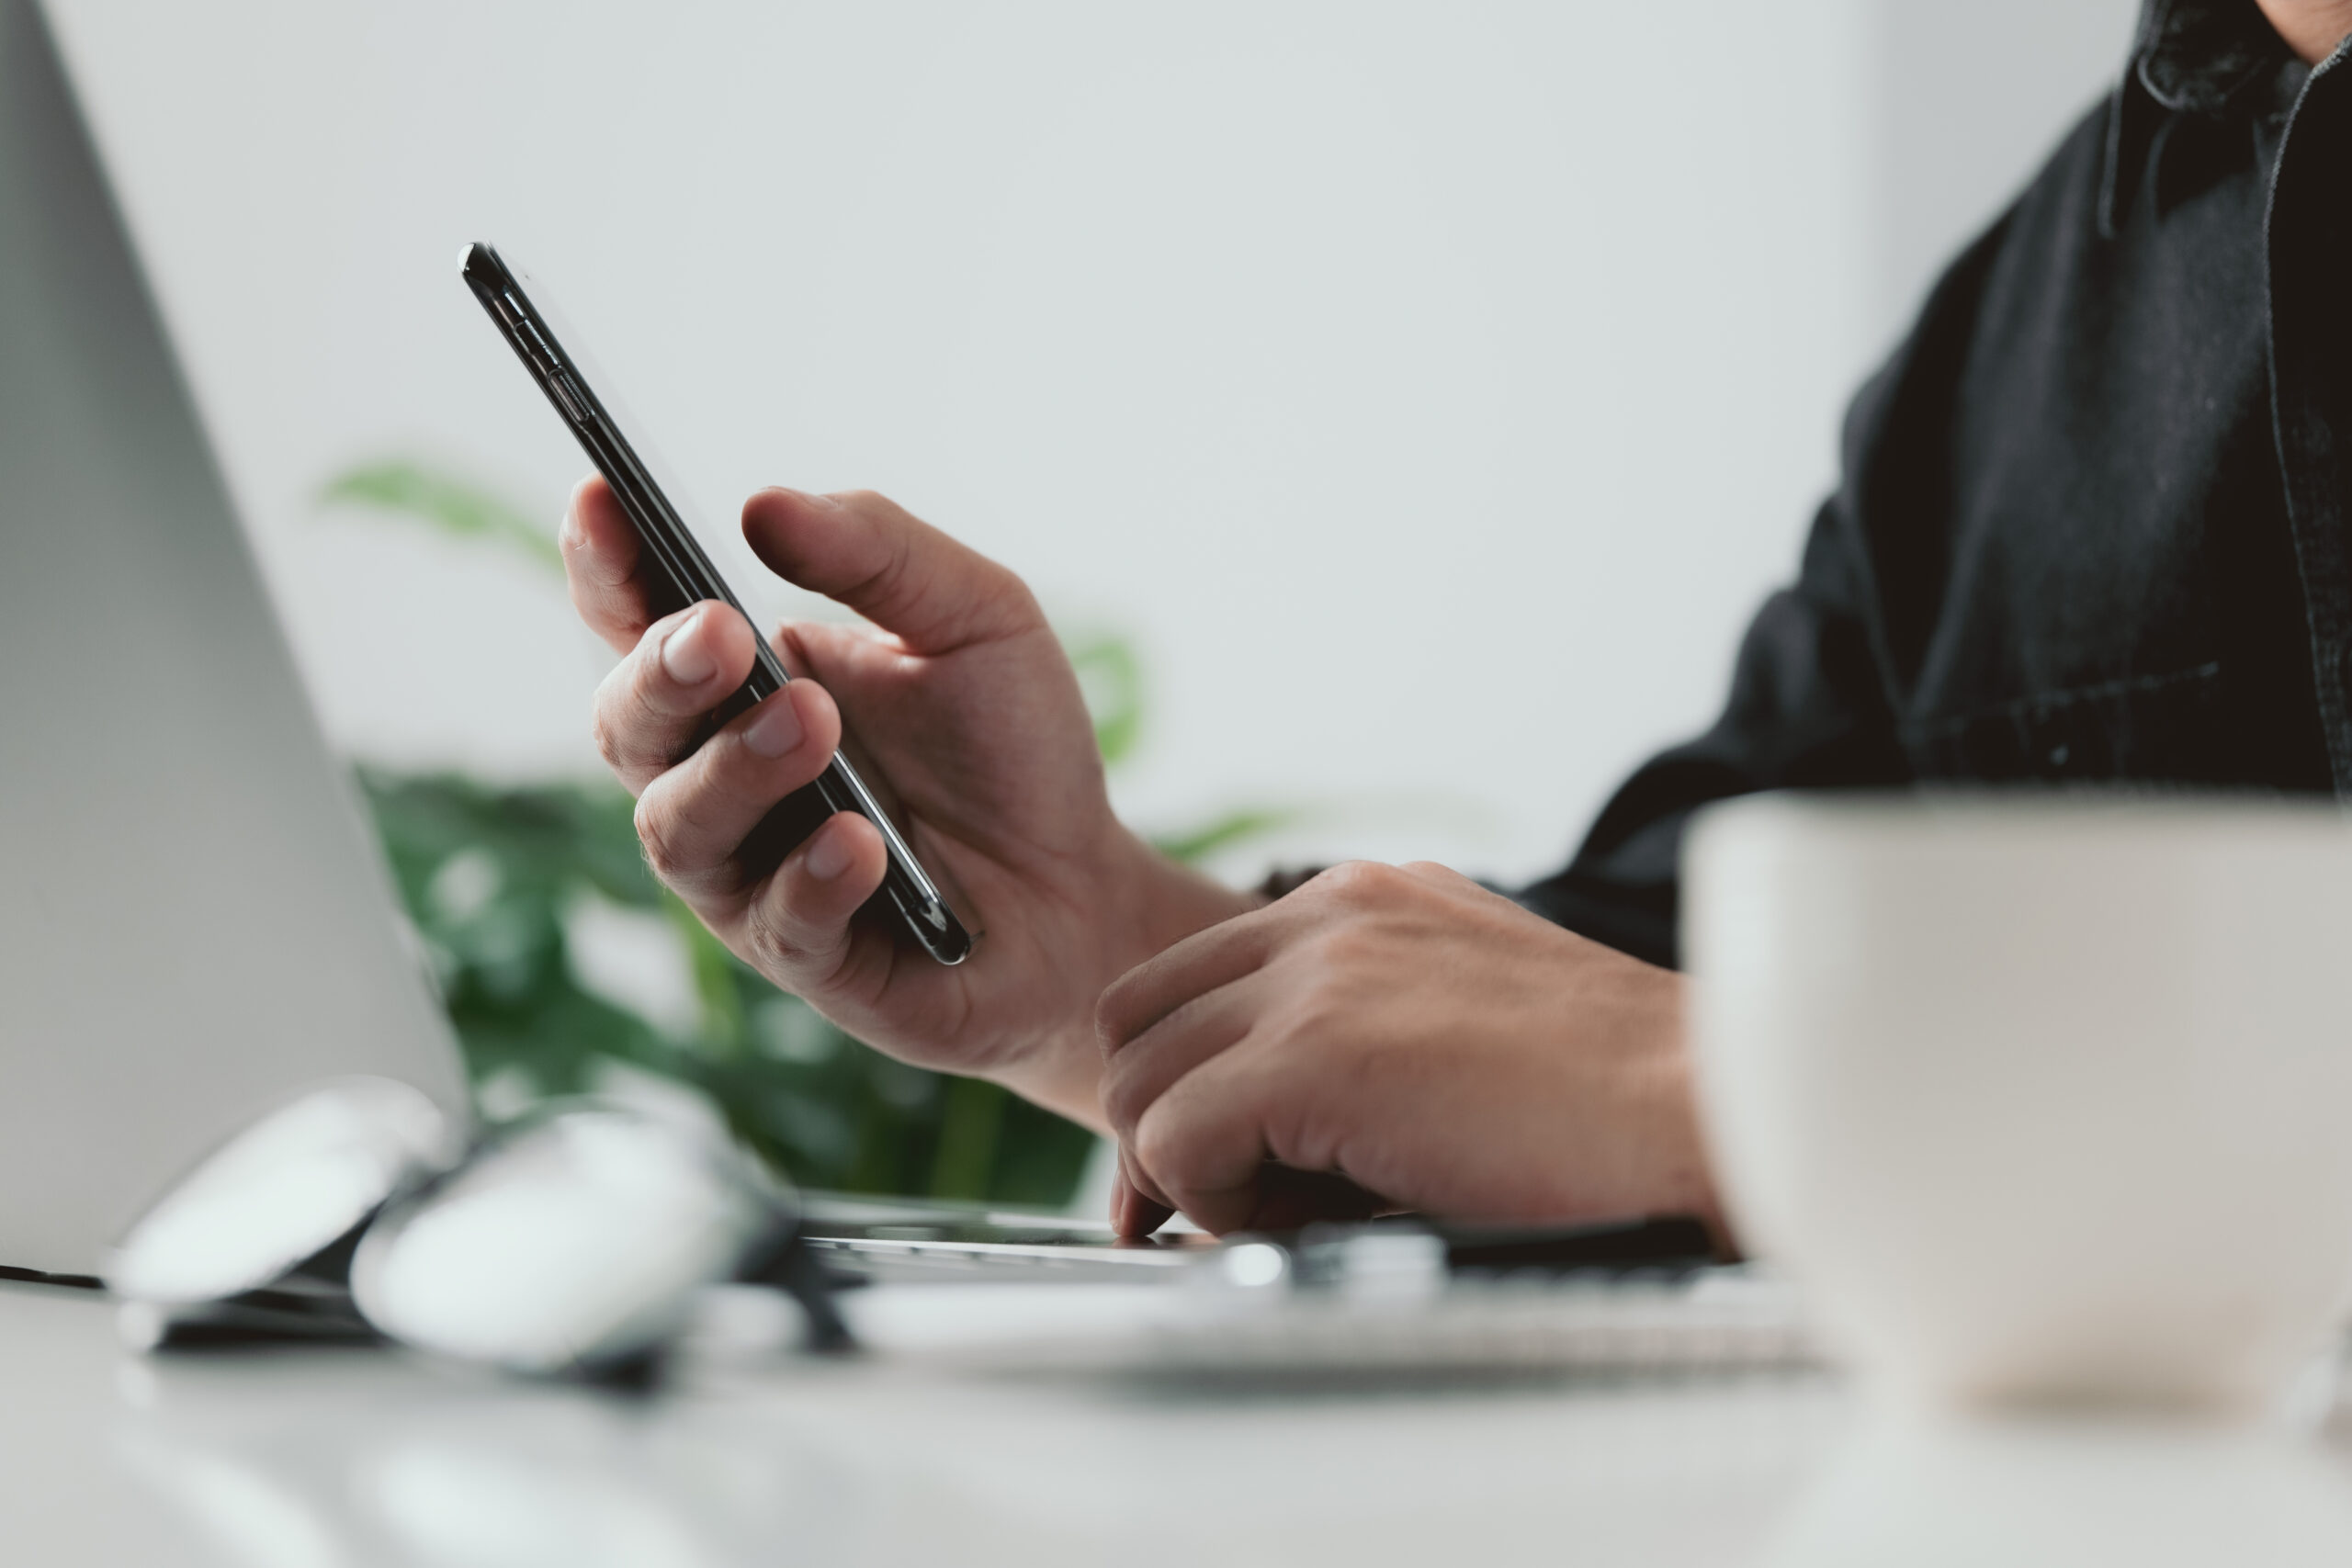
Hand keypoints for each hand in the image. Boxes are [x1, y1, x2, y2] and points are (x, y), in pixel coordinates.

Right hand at [562, 477, 1248, 1126]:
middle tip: (722, 634)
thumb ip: (878, 552)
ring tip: (813, 724)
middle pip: (628, 726)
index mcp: (743, 679)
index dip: (605, 562)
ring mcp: (750, 872)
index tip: (601, 494)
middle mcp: (721, 775)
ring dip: (738, 771)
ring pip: (681, 829)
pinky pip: (778, 919)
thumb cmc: (1010, 746)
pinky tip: (859, 843)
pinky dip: (812, 875)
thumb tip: (763, 507)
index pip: (639, 618)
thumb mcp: (974, 615)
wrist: (1086, 888)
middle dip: (662, 675)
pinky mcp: (808, 956)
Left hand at [1096, 861, 1719, 1235]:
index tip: (1214, 1157)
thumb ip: (1356, 1039)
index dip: (1180, 1076)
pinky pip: (1176, 1140)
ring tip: (1298, 1213)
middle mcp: (1328, 915)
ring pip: (1140, 1080)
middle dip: (1161, 1120)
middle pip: (1135, 1018)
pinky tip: (1312, 1220)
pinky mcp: (1315, 1054)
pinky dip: (1217, 1205)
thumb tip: (1254, 1137)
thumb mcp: (1461, 1024)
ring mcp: (1317, 976)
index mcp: (1363, 901)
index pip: (1188, 977)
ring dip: (1195, 1169)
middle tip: (1229, 1201)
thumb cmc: (1614, 1102)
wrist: (1714, 1110)